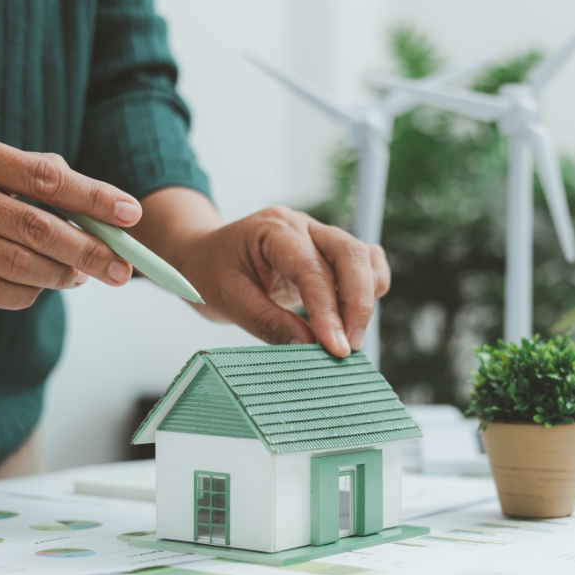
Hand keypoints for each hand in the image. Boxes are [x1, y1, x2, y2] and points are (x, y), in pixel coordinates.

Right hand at [0, 129, 141, 308]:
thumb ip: (26, 169)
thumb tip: (87, 193)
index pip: (45, 178)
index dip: (94, 197)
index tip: (131, 214)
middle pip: (38, 229)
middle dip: (89, 251)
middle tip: (122, 268)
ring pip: (20, 266)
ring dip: (62, 276)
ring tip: (83, 275)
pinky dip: (29, 293)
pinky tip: (43, 286)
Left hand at [175, 205, 389, 356]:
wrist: (205, 257)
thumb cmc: (211, 273)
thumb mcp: (229, 301)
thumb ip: (269, 323)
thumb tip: (309, 347)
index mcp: (273, 229)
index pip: (312, 269)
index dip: (328, 311)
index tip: (335, 348)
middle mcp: (302, 226)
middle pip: (350, 254)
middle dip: (356, 304)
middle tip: (349, 348)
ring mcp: (320, 235)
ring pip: (364, 258)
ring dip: (365, 299)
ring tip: (350, 337)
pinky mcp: (330, 252)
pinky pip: (366, 263)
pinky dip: (369, 288)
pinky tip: (354, 317)